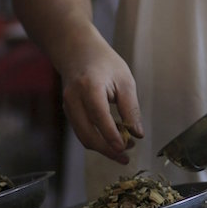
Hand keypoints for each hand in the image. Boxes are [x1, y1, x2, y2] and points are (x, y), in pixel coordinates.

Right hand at [58, 38, 143, 163]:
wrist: (76, 50)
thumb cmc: (104, 62)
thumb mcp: (125, 81)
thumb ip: (131, 108)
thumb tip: (137, 134)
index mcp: (89, 87)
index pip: (100, 117)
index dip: (112, 136)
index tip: (126, 148)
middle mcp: (74, 99)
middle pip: (88, 134)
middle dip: (108, 149)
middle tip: (126, 156)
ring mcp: (68, 107)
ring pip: (83, 137)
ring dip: (103, 147)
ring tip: (124, 150)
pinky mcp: (69, 112)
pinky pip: (82, 131)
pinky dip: (97, 139)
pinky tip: (114, 140)